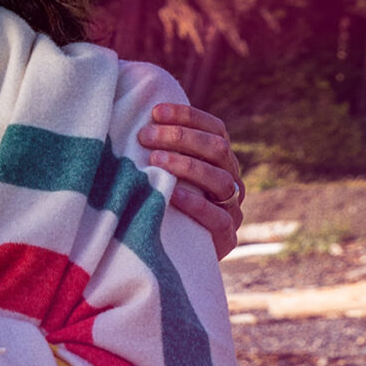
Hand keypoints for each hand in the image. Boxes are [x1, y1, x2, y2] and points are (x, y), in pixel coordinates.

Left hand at [143, 103, 244, 256]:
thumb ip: (156, 147)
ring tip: (154, 161)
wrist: (170, 254)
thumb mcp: (160, 172)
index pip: (216, 129)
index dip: (188, 116)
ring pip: (220, 179)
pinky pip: (218, 217)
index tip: (155, 111)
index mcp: (219, 160)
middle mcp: (231, 180)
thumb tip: (133, 112)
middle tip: (145, 135)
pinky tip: (172, 194)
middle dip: (181, 138)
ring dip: (186, 166)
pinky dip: (194, 203)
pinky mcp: (226, 237)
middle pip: (218, 149)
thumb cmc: (157, 201)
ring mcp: (232, 209)